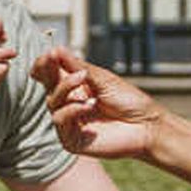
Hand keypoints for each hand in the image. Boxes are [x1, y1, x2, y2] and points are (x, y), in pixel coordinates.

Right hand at [34, 45, 160, 160]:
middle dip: (49, 71)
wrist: (147, 125)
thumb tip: (55, 49)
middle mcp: (69, 104)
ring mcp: (70, 123)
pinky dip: (72, 110)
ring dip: (65, 88)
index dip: (44, 65)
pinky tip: (90, 105)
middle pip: (48, 87)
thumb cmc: (129, 101)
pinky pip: (60, 121)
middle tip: (57, 59)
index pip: (50, 75)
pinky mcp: (72, 140)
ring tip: (84, 80)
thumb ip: (77, 67)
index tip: (48, 54)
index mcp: (75, 88)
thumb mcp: (102, 79)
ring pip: (52, 102)